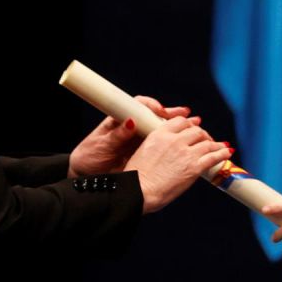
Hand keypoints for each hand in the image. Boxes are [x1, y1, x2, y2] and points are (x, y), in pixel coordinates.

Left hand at [68, 96, 191, 176]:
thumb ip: (117, 135)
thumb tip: (131, 121)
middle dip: (172, 114)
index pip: (138, 105)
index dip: (152, 106)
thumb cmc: (89, 157)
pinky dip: (174, 140)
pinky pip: (161, 142)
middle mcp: (131, 125)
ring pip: (160, 127)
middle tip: (186, 113)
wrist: (86, 176)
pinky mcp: (143, 150)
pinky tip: (187, 139)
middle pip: (154, 114)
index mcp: (119, 119)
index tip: (160, 110)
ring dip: (178, 125)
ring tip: (195, 123)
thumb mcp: (102, 146)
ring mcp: (138, 137)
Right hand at [124, 116, 230, 212]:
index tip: (195, 125)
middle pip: (196, 131)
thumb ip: (157, 144)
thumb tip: (166, 148)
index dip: (190, 124)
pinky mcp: (194, 167)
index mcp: (160, 134)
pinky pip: (214, 157)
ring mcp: (186, 153)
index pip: (180, 122)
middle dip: (203, 135)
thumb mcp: (143, 151)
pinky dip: (222, 153)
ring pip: (207, 143)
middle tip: (206, 140)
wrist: (139, 191)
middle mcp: (174, 140)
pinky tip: (227, 152)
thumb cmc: (137, 177)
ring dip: (215, 144)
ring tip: (221, 146)